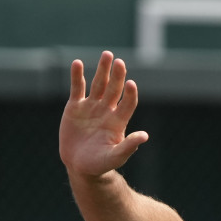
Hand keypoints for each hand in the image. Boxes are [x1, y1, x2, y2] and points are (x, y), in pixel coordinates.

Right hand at [59, 51, 149, 177]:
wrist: (80, 165)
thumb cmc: (100, 164)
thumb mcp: (114, 157)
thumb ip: (128, 146)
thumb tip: (145, 136)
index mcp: (118, 121)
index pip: (128, 103)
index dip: (130, 94)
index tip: (131, 83)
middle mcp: (107, 110)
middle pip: (114, 89)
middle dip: (117, 76)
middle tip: (119, 62)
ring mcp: (91, 106)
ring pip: (98, 84)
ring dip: (102, 70)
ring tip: (107, 55)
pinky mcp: (75, 106)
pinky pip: (77, 88)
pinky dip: (77, 76)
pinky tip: (77, 63)